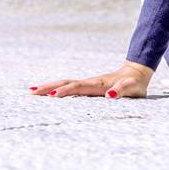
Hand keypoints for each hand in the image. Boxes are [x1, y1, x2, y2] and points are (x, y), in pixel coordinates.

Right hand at [30, 60, 154, 99]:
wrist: (137, 73)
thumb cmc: (135, 83)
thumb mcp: (133, 88)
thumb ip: (122, 90)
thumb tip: (109, 95)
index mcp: (98, 84)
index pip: (78, 87)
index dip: (65, 91)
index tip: (51, 96)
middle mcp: (90, 82)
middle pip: (66, 83)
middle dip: (49, 87)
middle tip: (32, 92)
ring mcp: (87, 83)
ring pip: (65, 84)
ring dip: (49, 87)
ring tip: (32, 92)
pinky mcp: (88, 86)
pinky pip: (69, 87)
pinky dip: (56, 89)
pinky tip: (47, 93)